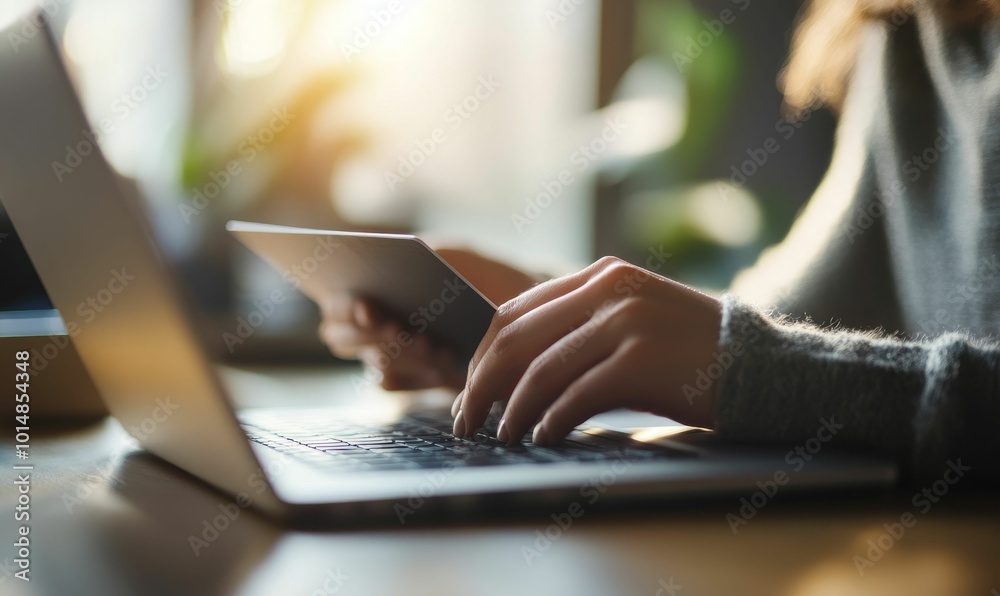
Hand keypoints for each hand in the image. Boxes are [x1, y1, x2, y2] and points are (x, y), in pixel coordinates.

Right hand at [318, 247, 536, 390]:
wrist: (520, 311)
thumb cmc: (484, 277)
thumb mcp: (461, 257)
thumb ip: (433, 254)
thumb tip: (410, 262)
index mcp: (372, 287)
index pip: (335, 302)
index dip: (345, 306)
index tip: (369, 306)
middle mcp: (372, 324)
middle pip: (342, 338)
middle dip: (368, 334)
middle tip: (396, 327)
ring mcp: (392, 356)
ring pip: (376, 363)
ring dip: (399, 354)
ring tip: (429, 342)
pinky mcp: (416, 381)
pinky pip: (400, 386)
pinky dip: (416, 377)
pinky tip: (443, 366)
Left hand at [452, 256, 722, 444]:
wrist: (757, 365)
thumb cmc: (686, 352)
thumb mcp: (632, 320)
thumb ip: (581, 327)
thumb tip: (513, 370)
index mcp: (600, 276)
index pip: (516, 311)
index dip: (483, 354)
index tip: (469, 387)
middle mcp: (609, 291)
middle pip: (517, 339)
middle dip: (482, 384)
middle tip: (466, 419)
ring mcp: (625, 323)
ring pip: (540, 371)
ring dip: (512, 410)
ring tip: (502, 435)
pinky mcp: (641, 361)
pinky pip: (576, 397)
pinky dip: (550, 421)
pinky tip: (543, 436)